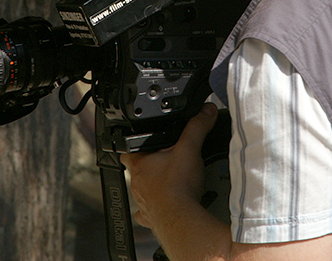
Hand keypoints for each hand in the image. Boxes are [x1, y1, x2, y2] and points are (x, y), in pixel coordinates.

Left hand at [120, 102, 217, 229]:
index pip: (126, 151)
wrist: (182, 218)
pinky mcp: (153, 218)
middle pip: (137, 171)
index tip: (137, 142)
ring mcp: (144, 202)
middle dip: (148, 166)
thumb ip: (197, 126)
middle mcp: (138, 184)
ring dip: (152, 187)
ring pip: (142, 192)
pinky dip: (156, 210)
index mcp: (141, 165)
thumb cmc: (178, 186)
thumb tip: (205, 111)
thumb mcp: (190, 148)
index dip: (131, 145)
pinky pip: (150, 214)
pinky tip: (165, 207)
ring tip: (169, 183)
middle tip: (162, 161)